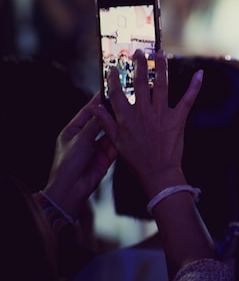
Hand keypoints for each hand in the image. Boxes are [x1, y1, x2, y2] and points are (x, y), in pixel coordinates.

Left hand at [44, 95, 117, 219]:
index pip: (87, 113)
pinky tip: (128, 134)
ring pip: (110, 134)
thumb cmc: (67, 165)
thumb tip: (102, 111)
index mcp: (73, 131)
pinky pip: (115, 146)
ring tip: (128, 118)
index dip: (97, 102)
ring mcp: (95, 148)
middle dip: (111, 115)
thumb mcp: (80, 140)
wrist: (71, 189)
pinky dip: (121, 141)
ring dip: (117, 128)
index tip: (107, 92)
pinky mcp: (105, 158)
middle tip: (123, 104)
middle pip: (100, 122)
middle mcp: (85, 138)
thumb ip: (94, 125)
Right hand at [96, 50, 202, 198]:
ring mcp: (161, 114)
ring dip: (162, 67)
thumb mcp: (116, 141)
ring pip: (162, 85)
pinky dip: (195, 86)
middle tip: (140, 51)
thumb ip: (105, 122)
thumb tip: (94, 107)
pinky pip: (187, 99)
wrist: (158, 173)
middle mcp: (143, 112)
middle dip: (140, 64)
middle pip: (141, 83)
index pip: (117, 93)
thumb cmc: (137, 159)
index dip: (114, 78)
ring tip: (160, 53)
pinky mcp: (177, 119)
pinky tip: (200, 74)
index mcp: (126, 118)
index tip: (113, 65)